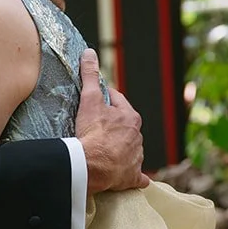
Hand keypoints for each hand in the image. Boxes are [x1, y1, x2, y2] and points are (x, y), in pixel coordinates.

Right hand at [74, 49, 148, 192]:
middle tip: (94, 125)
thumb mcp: (89, 100)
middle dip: (113, 124)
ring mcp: (136, 157)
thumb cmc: (93, 132)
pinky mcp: (132, 176)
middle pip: (124, 125)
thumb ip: (90, 76)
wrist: (92, 166)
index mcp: (131, 117)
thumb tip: (89, 53)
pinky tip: (131, 175)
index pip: (118, 102)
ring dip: (121, 147)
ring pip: (131, 148)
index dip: (104, 100)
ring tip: (104, 148)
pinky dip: (135, 174)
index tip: (93, 101)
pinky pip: (137, 175)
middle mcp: (138, 136)